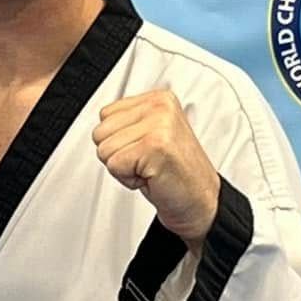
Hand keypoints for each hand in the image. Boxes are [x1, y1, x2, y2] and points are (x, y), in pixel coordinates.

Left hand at [93, 88, 220, 247]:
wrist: (199, 201)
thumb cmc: (174, 173)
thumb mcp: (151, 134)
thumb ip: (128, 122)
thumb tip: (101, 122)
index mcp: (158, 99)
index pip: (105, 114)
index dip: (118, 140)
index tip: (144, 149)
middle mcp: (159, 107)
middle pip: (101, 132)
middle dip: (118, 154)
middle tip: (146, 162)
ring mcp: (159, 125)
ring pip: (105, 149)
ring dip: (124, 167)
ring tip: (149, 168)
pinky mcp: (155, 146)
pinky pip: (114, 165)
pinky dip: (128, 179)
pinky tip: (151, 176)